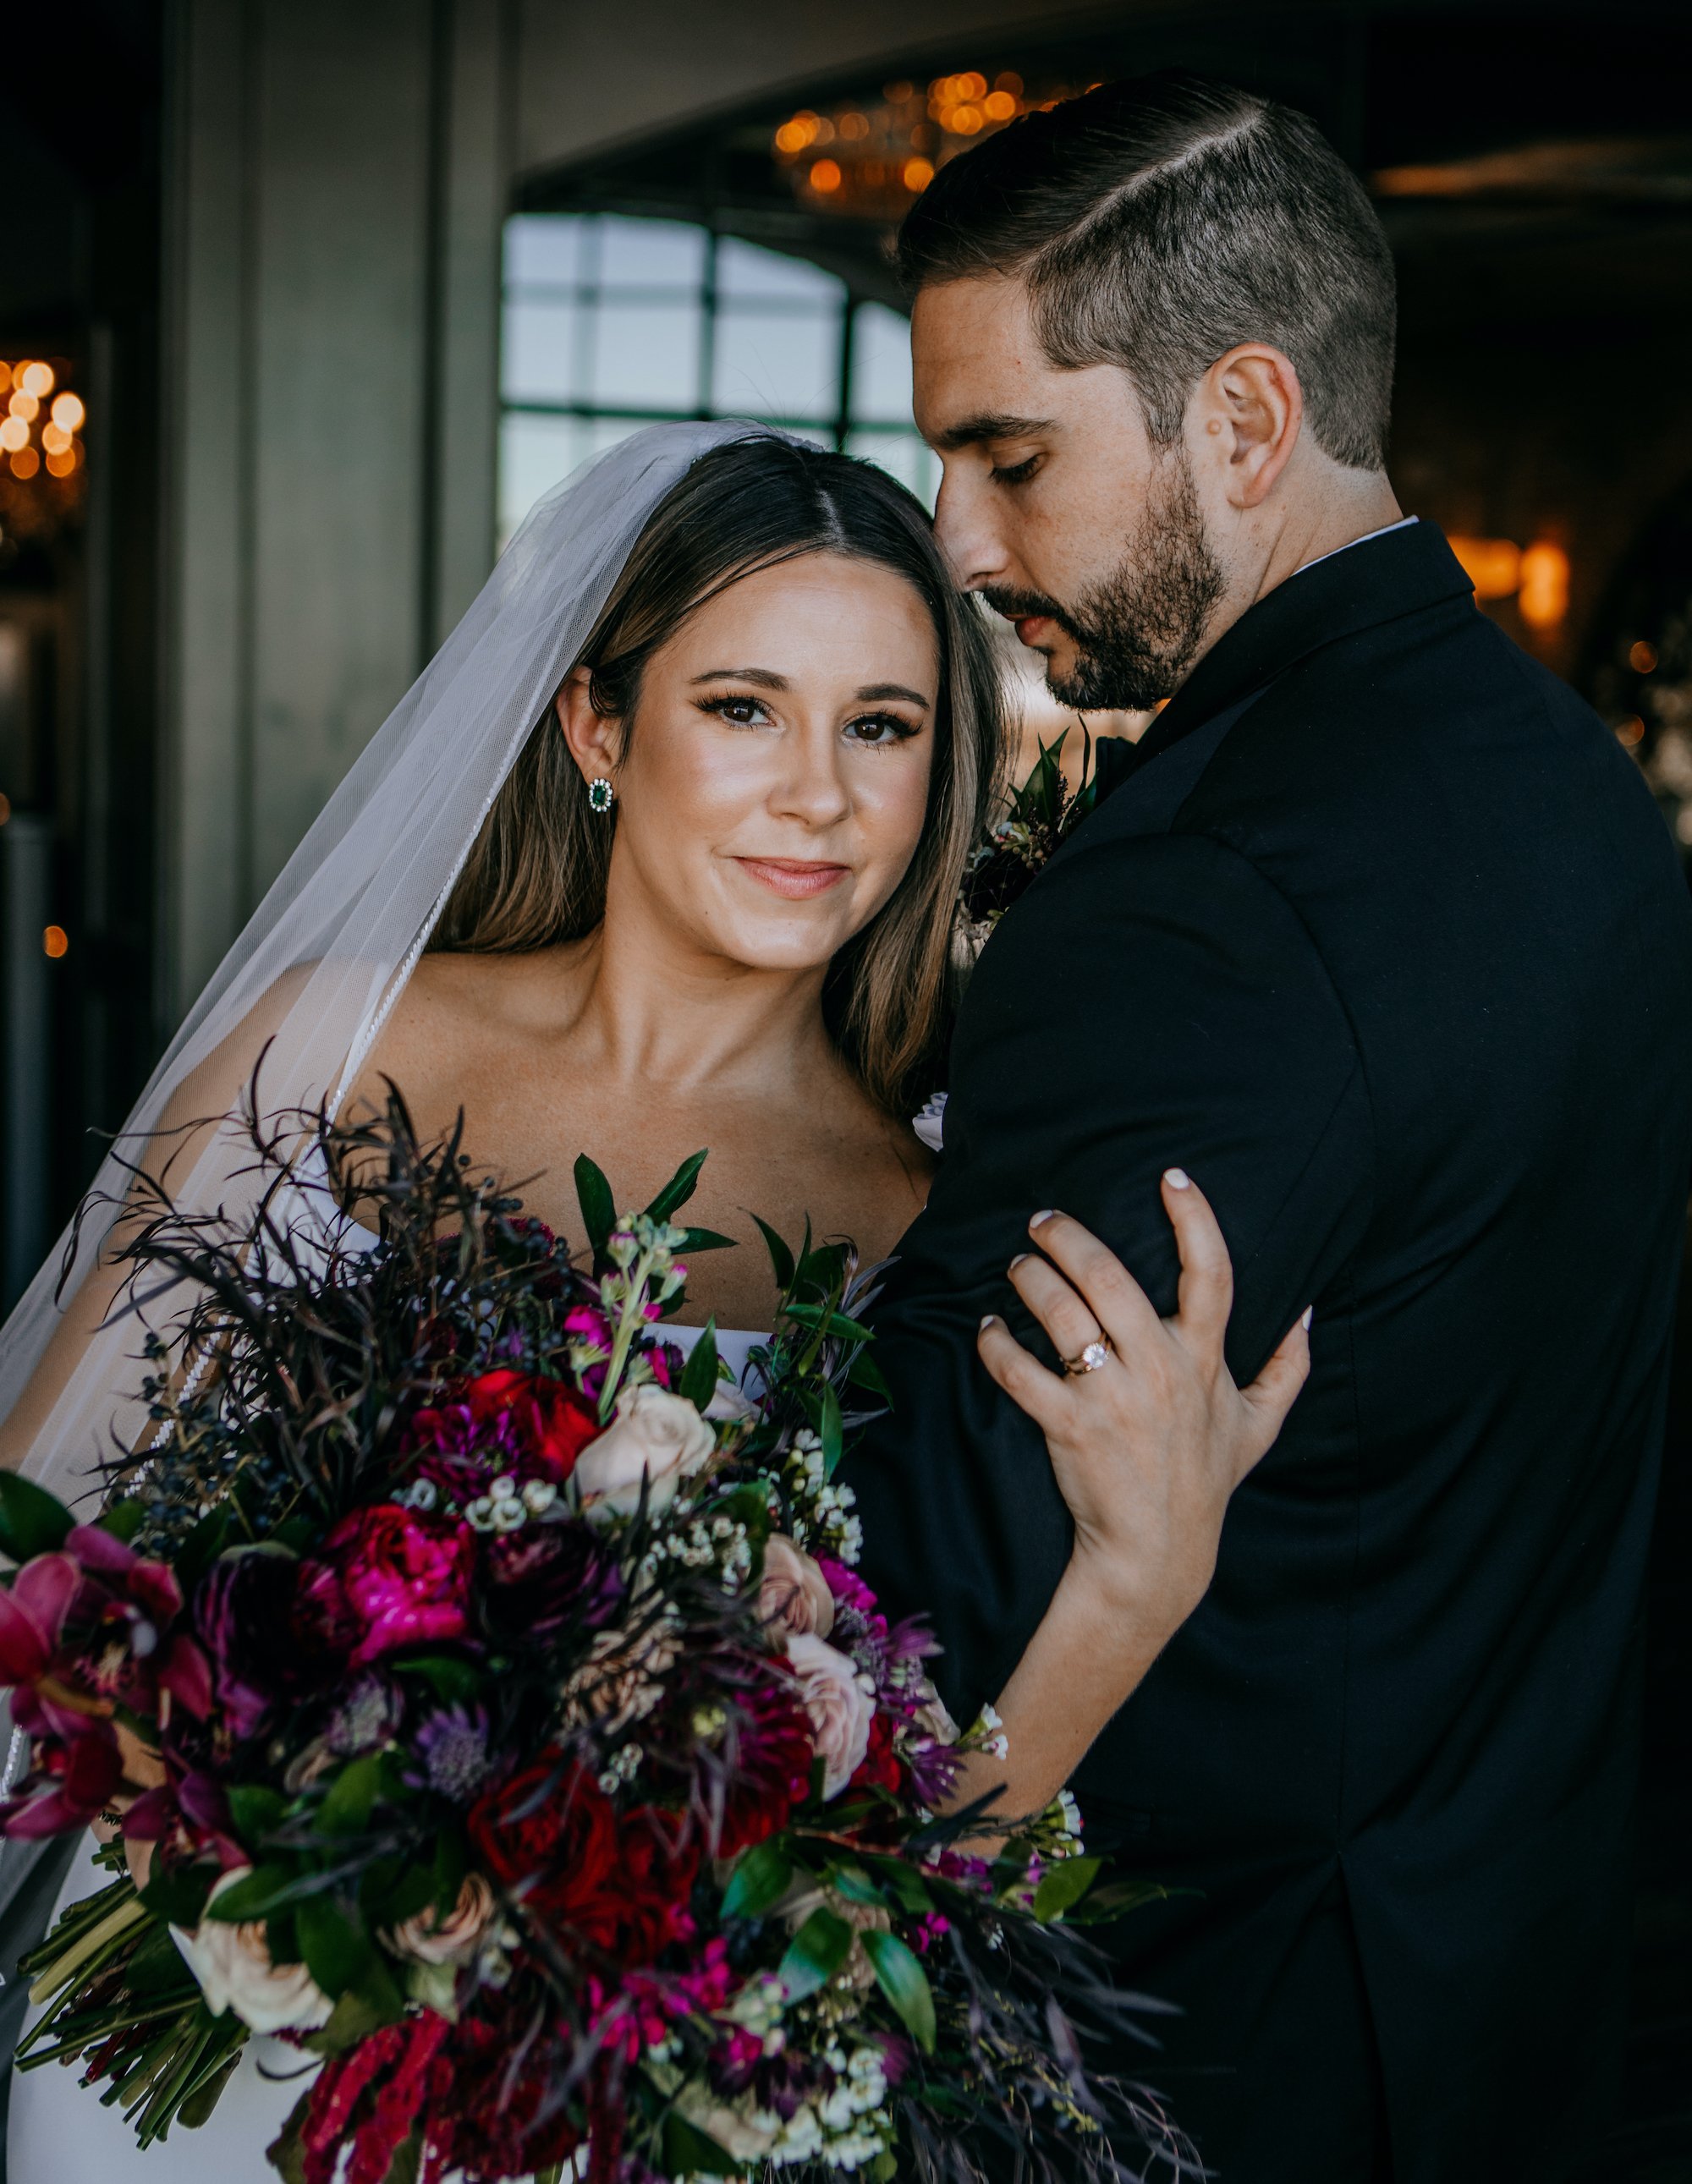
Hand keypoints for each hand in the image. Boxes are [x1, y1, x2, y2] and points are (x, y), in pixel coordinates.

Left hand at [977, 1170, 1310, 1650]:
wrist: (1157, 1554)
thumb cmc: (1205, 1483)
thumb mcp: (1260, 1426)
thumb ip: (1288, 1367)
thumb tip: (1308, 1313)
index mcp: (1205, 1359)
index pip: (1212, 1273)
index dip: (1195, 1218)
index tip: (1171, 1176)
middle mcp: (1162, 1369)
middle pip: (1109, 1276)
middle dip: (1068, 1236)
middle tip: (1043, 1220)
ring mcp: (1114, 1398)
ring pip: (1062, 1313)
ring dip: (1030, 1279)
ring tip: (1017, 1267)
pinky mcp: (1070, 1428)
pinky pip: (1021, 1371)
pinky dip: (996, 1345)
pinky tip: (988, 1329)